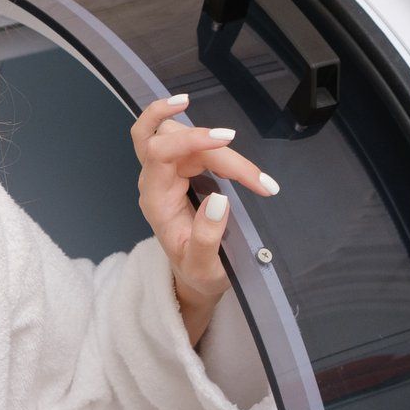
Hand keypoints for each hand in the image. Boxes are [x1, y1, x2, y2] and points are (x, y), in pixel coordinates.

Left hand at [130, 92, 280, 341]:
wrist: (194, 275)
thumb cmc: (197, 272)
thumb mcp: (203, 266)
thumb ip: (206, 238)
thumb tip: (219, 199)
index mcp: (156, 202)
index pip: (160, 154)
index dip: (190, 139)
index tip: (227, 139)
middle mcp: (155, 182)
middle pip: (171, 137)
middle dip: (214, 146)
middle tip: (254, 178)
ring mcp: (165, 172)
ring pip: (181, 134)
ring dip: (215, 142)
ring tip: (250, 175)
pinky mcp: (178, 168)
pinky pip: (189, 141)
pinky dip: (210, 140)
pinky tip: (226, 143)